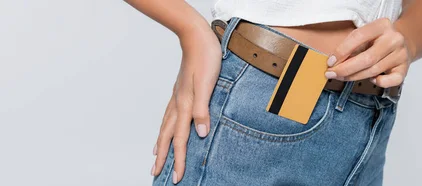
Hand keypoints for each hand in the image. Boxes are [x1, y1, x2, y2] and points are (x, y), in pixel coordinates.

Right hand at [151, 33, 221, 183]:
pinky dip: (165, 128)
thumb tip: (200, 133)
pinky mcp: (180, 92)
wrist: (197, 37)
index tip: (177, 177)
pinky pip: (169, 116)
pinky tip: (167, 128)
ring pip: (165, 127)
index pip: (181, 139)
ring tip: (156, 156)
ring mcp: (177, 97)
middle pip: (167, 136)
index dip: (179, 160)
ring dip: (161, 144)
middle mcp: (178, 104)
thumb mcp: (208, 84)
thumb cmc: (206, 59)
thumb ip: (203, 109)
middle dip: (163, 157)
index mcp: (185, 105)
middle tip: (156, 173)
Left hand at [324, 18, 412, 87]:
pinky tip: (371, 80)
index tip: (330, 62)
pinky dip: (379, 82)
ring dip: (355, 76)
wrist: (403, 43)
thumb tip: (334, 62)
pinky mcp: (405, 69)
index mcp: (382, 25)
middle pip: (367, 58)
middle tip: (332, 74)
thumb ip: (352, 45)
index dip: (342, 51)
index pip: (358, 37)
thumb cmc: (378, 40)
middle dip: (346, 69)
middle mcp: (394, 39)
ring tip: (342, 77)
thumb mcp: (366, 35)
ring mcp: (401, 54)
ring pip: (374, 70)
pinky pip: (391, 81)